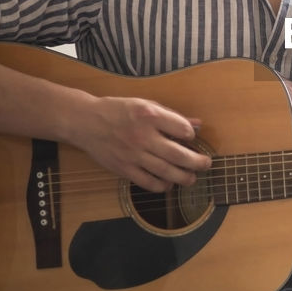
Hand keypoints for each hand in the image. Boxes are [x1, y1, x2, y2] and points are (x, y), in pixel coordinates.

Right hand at [70, 96, 211, 191]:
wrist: (85, 122)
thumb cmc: (118, 110)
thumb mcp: (145, 104)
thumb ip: (171, 115)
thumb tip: (197, 124)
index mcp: (149, 115)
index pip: (182, 129)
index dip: (191, 134)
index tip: (191, 137)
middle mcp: (142, 136)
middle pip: (178, 154)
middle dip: (197, 162)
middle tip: (206, 165)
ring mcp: (133, 154)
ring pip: (165, 171)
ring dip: (183, 177)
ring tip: (192, 178)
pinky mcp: (123, 168)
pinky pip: (147, 182)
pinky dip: (161, 186)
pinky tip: (168, 184)